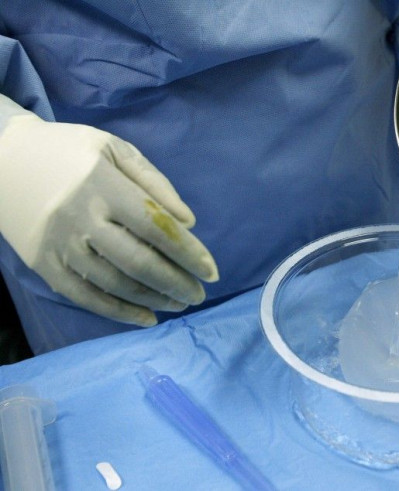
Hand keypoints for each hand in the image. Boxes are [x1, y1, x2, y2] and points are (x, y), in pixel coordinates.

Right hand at [0, 105, 218, 325]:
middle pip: (138, 262)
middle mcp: (81, 218)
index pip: (156, 227)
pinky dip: (118, 312)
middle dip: (176, 283)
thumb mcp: (115, 150)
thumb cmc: (69, 151)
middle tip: (199, 295)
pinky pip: (84, 296)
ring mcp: (59, 245)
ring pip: (114, 283)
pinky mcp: (43, 264)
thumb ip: (155, 183)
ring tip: (180, 303)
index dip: (188, 252)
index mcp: (103, 186)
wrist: (1, 159)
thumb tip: (189, 222)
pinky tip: (146, 318)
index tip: (212, 271)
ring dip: (153, 299)